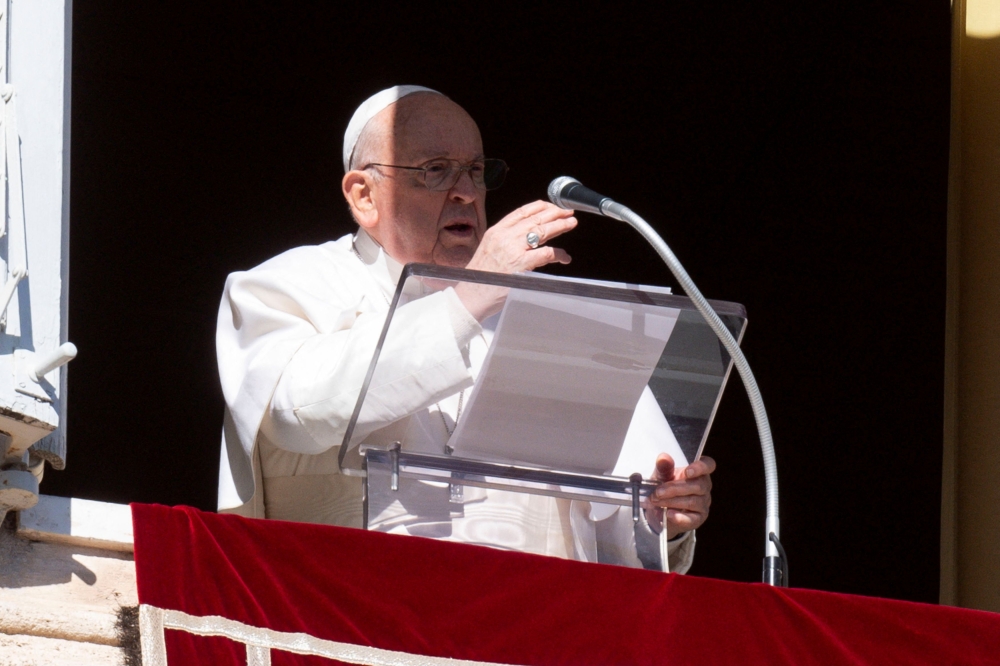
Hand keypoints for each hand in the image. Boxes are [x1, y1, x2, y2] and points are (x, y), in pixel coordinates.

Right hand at [455, 201, 577, 318]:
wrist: (470, 295)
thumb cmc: (480, 278)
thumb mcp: (488, 250)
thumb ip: (505, 241)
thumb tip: (525, 236)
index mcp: (496, 231)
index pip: (521, 212)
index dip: (539, 207)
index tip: (550, 206)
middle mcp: (504, 237)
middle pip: (534, 219)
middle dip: (554, 213)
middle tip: (567, 212)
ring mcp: (513, 249)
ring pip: (542, 231)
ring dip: (560, 226)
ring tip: (571, 223)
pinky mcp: (521, 264)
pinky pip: (546, 254)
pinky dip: (559, 254)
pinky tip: (565, 257)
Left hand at [644, 453, 714, 539]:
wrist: (660, 509)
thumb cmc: (666, 487)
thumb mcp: (662, 475)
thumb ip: (663, 466)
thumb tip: (663, 458)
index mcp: (698, 472)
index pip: (708, 465)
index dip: (701, 467)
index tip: (688, 471)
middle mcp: (704, 487)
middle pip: (697, 485)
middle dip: (674, 488)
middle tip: (658, 492)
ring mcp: (703, 504)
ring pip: (693, 501)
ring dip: (672, 501)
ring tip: (656, 501)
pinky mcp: (698, 518)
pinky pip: (692, 518)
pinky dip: (679, 517)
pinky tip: (668, 514)